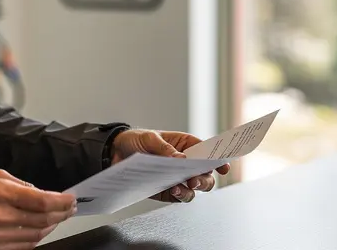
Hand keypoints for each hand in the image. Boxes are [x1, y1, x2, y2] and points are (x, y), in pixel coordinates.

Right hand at [0, 169, 77, 249]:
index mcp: (0, 193)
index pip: (41, 202)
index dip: (61, 202)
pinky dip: (35, 238)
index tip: (71, 199)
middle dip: (61, 214)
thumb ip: (20, 184)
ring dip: (50, 227)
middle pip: (42, 220)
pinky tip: (40, 229)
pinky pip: (22, 247)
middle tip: (69, 208)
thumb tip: (41, 194)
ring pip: (35, 236)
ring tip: (57, 218)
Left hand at [110, 129, 229, 202]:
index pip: (206, 151)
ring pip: (196, 188)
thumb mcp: (149, 138)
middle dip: (205, 178)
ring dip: (194, 189)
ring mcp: (177, 178)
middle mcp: (185, 163)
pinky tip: (174, 191)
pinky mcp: (167, 191)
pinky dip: (181, 195)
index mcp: (184, 145)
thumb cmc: (134, 140)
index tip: (223, 165)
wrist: (113, 154)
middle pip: (205, 173)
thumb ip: (165, 148)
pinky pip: (180, 197)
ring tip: (185, 186)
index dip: (218, 158)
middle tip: (195, 180)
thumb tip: (181, 159)